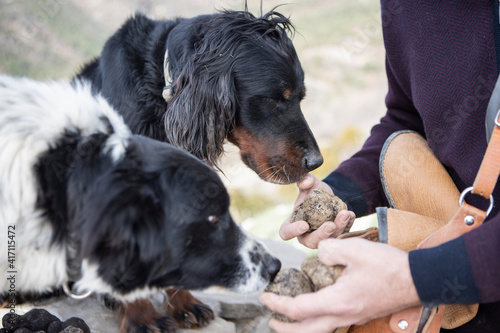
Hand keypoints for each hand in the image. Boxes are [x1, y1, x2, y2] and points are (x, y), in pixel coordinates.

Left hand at [260, 238, 420, 332]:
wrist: (419, 280)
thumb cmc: (388, 266)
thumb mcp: (354, 249)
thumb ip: (328, 250)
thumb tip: (316, 256)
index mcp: (337, 302)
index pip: (298, 309)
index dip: (277, 304)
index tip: (264, 296)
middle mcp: (343, 315)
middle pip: (306, 331)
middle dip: (285, 328)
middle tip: (270, 320)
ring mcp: (353, 317)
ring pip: (320, 330)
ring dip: (301, 327)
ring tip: (289, 319)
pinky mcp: (360, 314)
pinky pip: (332, 323)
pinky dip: (316, 321)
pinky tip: (316, 309)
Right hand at [279, 174, 355, 248]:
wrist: (330, 196)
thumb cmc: (314, 192)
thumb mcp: (309, 184)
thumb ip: (305, 180)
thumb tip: (307, 181)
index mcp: (293, 223)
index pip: (286, 232)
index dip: (293, 231)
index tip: (304, 224)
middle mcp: (306, 234)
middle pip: (310, 241)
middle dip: (321, 235)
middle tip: (330, 225)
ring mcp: (322, 238)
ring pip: (329, 240)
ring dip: (339, 228)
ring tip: (345, 214)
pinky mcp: (336, 236)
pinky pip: (342, 235)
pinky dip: (348, 225)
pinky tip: (351, 214)